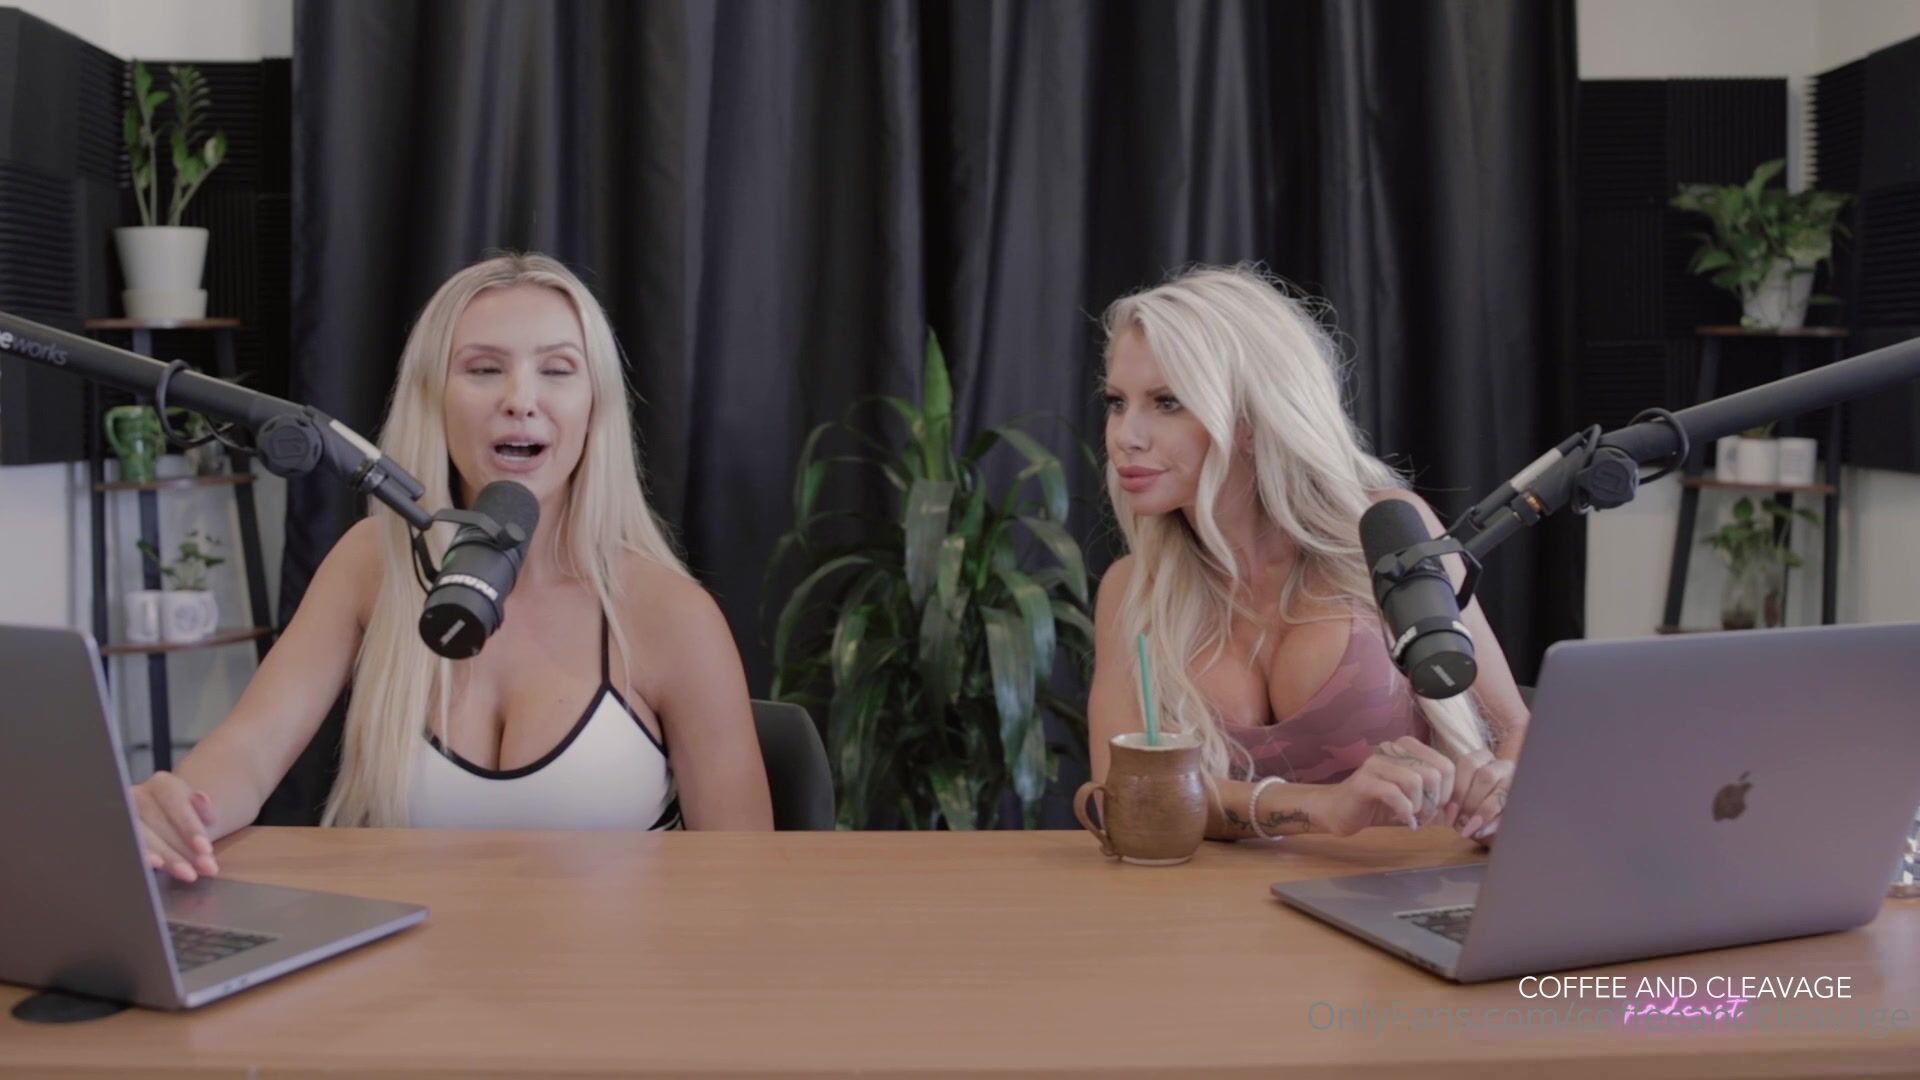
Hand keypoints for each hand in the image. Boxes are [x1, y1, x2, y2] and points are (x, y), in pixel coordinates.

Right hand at [130, 772, 219, 881]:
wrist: (170, 830)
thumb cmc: (186, 822)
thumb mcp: (199, 814)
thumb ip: (203, 809)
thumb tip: (201, 797)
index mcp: (162, 784)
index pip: (174, 802)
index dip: (189, 826)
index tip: (205, 848)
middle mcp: (137, 795)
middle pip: (157, 822)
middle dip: (183, 848)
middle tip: (204, 867)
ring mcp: (121, 816)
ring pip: (142, 837)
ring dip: (167, 857)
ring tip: (187, 872)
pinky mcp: (113, 835)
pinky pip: (127, 848)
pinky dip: (143, 857)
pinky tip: (156, 866)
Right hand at [1314, 736, 1454, 836]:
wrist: (1337, 811)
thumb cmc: (1377, 804)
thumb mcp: (1412, 795)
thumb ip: (1434, 794)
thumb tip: (1459, 807)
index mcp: (1407, 747)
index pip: (1445, 765)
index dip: (1449, 793)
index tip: (1439, 811)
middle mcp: (1392, 749)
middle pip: (1434, 773)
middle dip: (1435, 802)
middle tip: (1425, 818)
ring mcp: (1376, 764)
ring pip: (1416, 781)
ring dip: (1420, 807)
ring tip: (1413, 818)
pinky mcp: (1364, 782)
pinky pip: (1395, 794)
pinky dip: (1405, 812)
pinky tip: (1403, 820)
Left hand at [1445, 748, 1512, 842]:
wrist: (1500, 827)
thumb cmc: (1473, 812)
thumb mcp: (1459, 803)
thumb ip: (1451, 802)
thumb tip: (1442, 815)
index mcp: (1482, 760)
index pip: (1467, 763)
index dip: (1457, 789)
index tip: (1449, 814)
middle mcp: (1501, 766)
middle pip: (1484, 776)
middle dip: (1469, 802)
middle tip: (1459, 824)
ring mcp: (1517, 781)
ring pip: (1499, 791)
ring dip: (1482, 812)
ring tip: (1470, 829)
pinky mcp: (1526, 799)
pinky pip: (1511, 808)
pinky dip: (1495, 822)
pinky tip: (1482, 832)